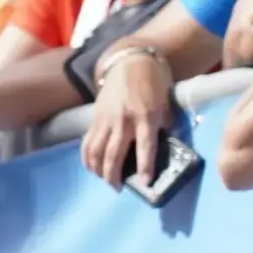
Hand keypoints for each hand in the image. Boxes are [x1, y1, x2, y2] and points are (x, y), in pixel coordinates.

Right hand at [79, 47, 172, 187]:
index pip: (145, 146)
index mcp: (146, 117)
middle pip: (113, 153)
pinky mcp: (95, 118)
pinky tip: (90, 166)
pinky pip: (88, 141)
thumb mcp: (165, 106)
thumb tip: (160, 150)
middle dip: (113, 174)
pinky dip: (87, 156)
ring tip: (103, 179)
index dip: (145, 165)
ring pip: (96, 150)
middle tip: (116, 188)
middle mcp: (124, 120)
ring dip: (98, 169)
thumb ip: (161, 128)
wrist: (130, 64)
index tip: (145, 182)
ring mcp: (107, 119)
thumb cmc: (153, 86)